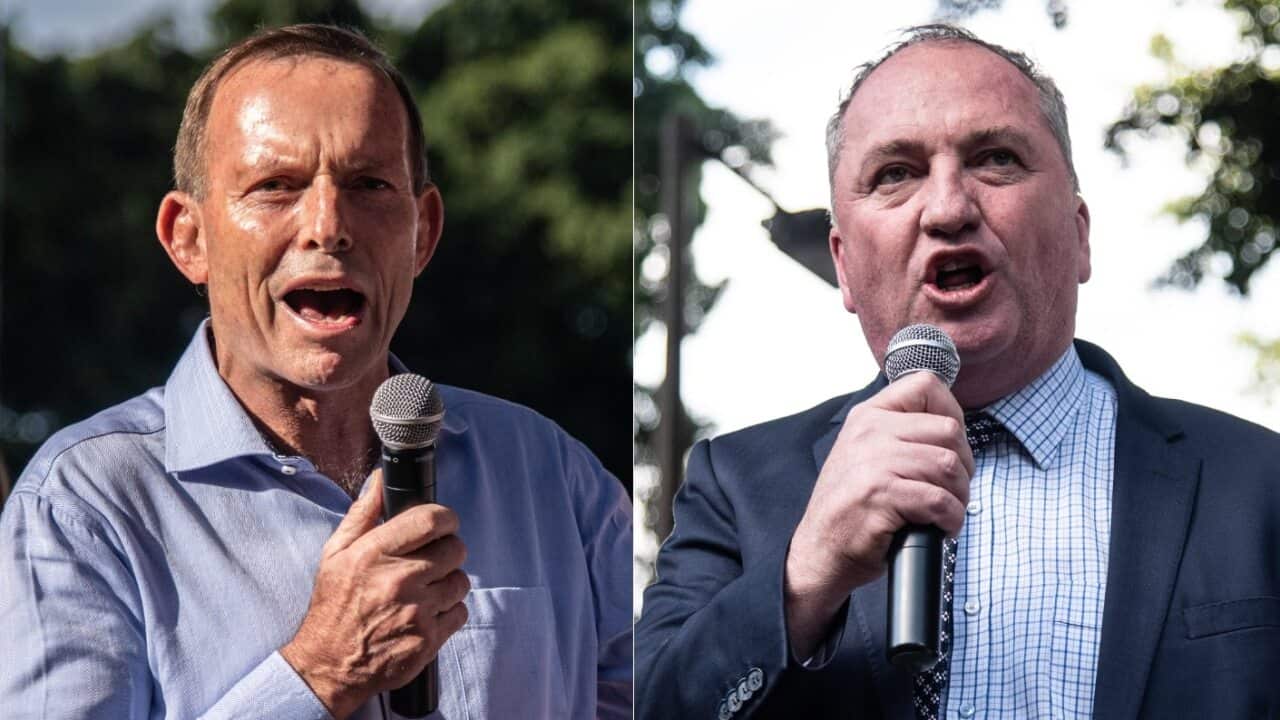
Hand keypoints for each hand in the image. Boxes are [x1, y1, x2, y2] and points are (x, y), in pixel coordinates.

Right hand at [281, 470, 469, 719]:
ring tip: (426, 590)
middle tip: (432, 560)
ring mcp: (417, 611)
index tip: (444, 524)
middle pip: (455, 549)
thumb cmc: (334, 605)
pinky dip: (449, 612)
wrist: (329, 665)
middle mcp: (400, 580)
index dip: (446, 518)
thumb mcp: (336, 554)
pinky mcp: (429, 639)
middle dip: (447, 551)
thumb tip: (380, 478)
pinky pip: (460, 612)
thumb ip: (362, 513)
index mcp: (375, 553)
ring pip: (461, 581)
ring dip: (448, 583)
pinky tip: (427, 614)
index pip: (432, 520)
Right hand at [783, 372, 973, 658]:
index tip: (951, 445)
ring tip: (947, 511)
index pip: (925, 385)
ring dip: (960, 496)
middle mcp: (870, 432)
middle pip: (949, 430)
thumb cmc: (851, 507)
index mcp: (868, 416)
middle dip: (964, 464)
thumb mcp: (865, 453)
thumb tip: (951, 428)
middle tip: (953, 489)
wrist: (819, 549)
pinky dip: (951, 518)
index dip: (953, 412)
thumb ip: (900, 433)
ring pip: (948, 466)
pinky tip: (941, 527)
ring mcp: (874, 463)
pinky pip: (940, 500)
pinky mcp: (881, 495)